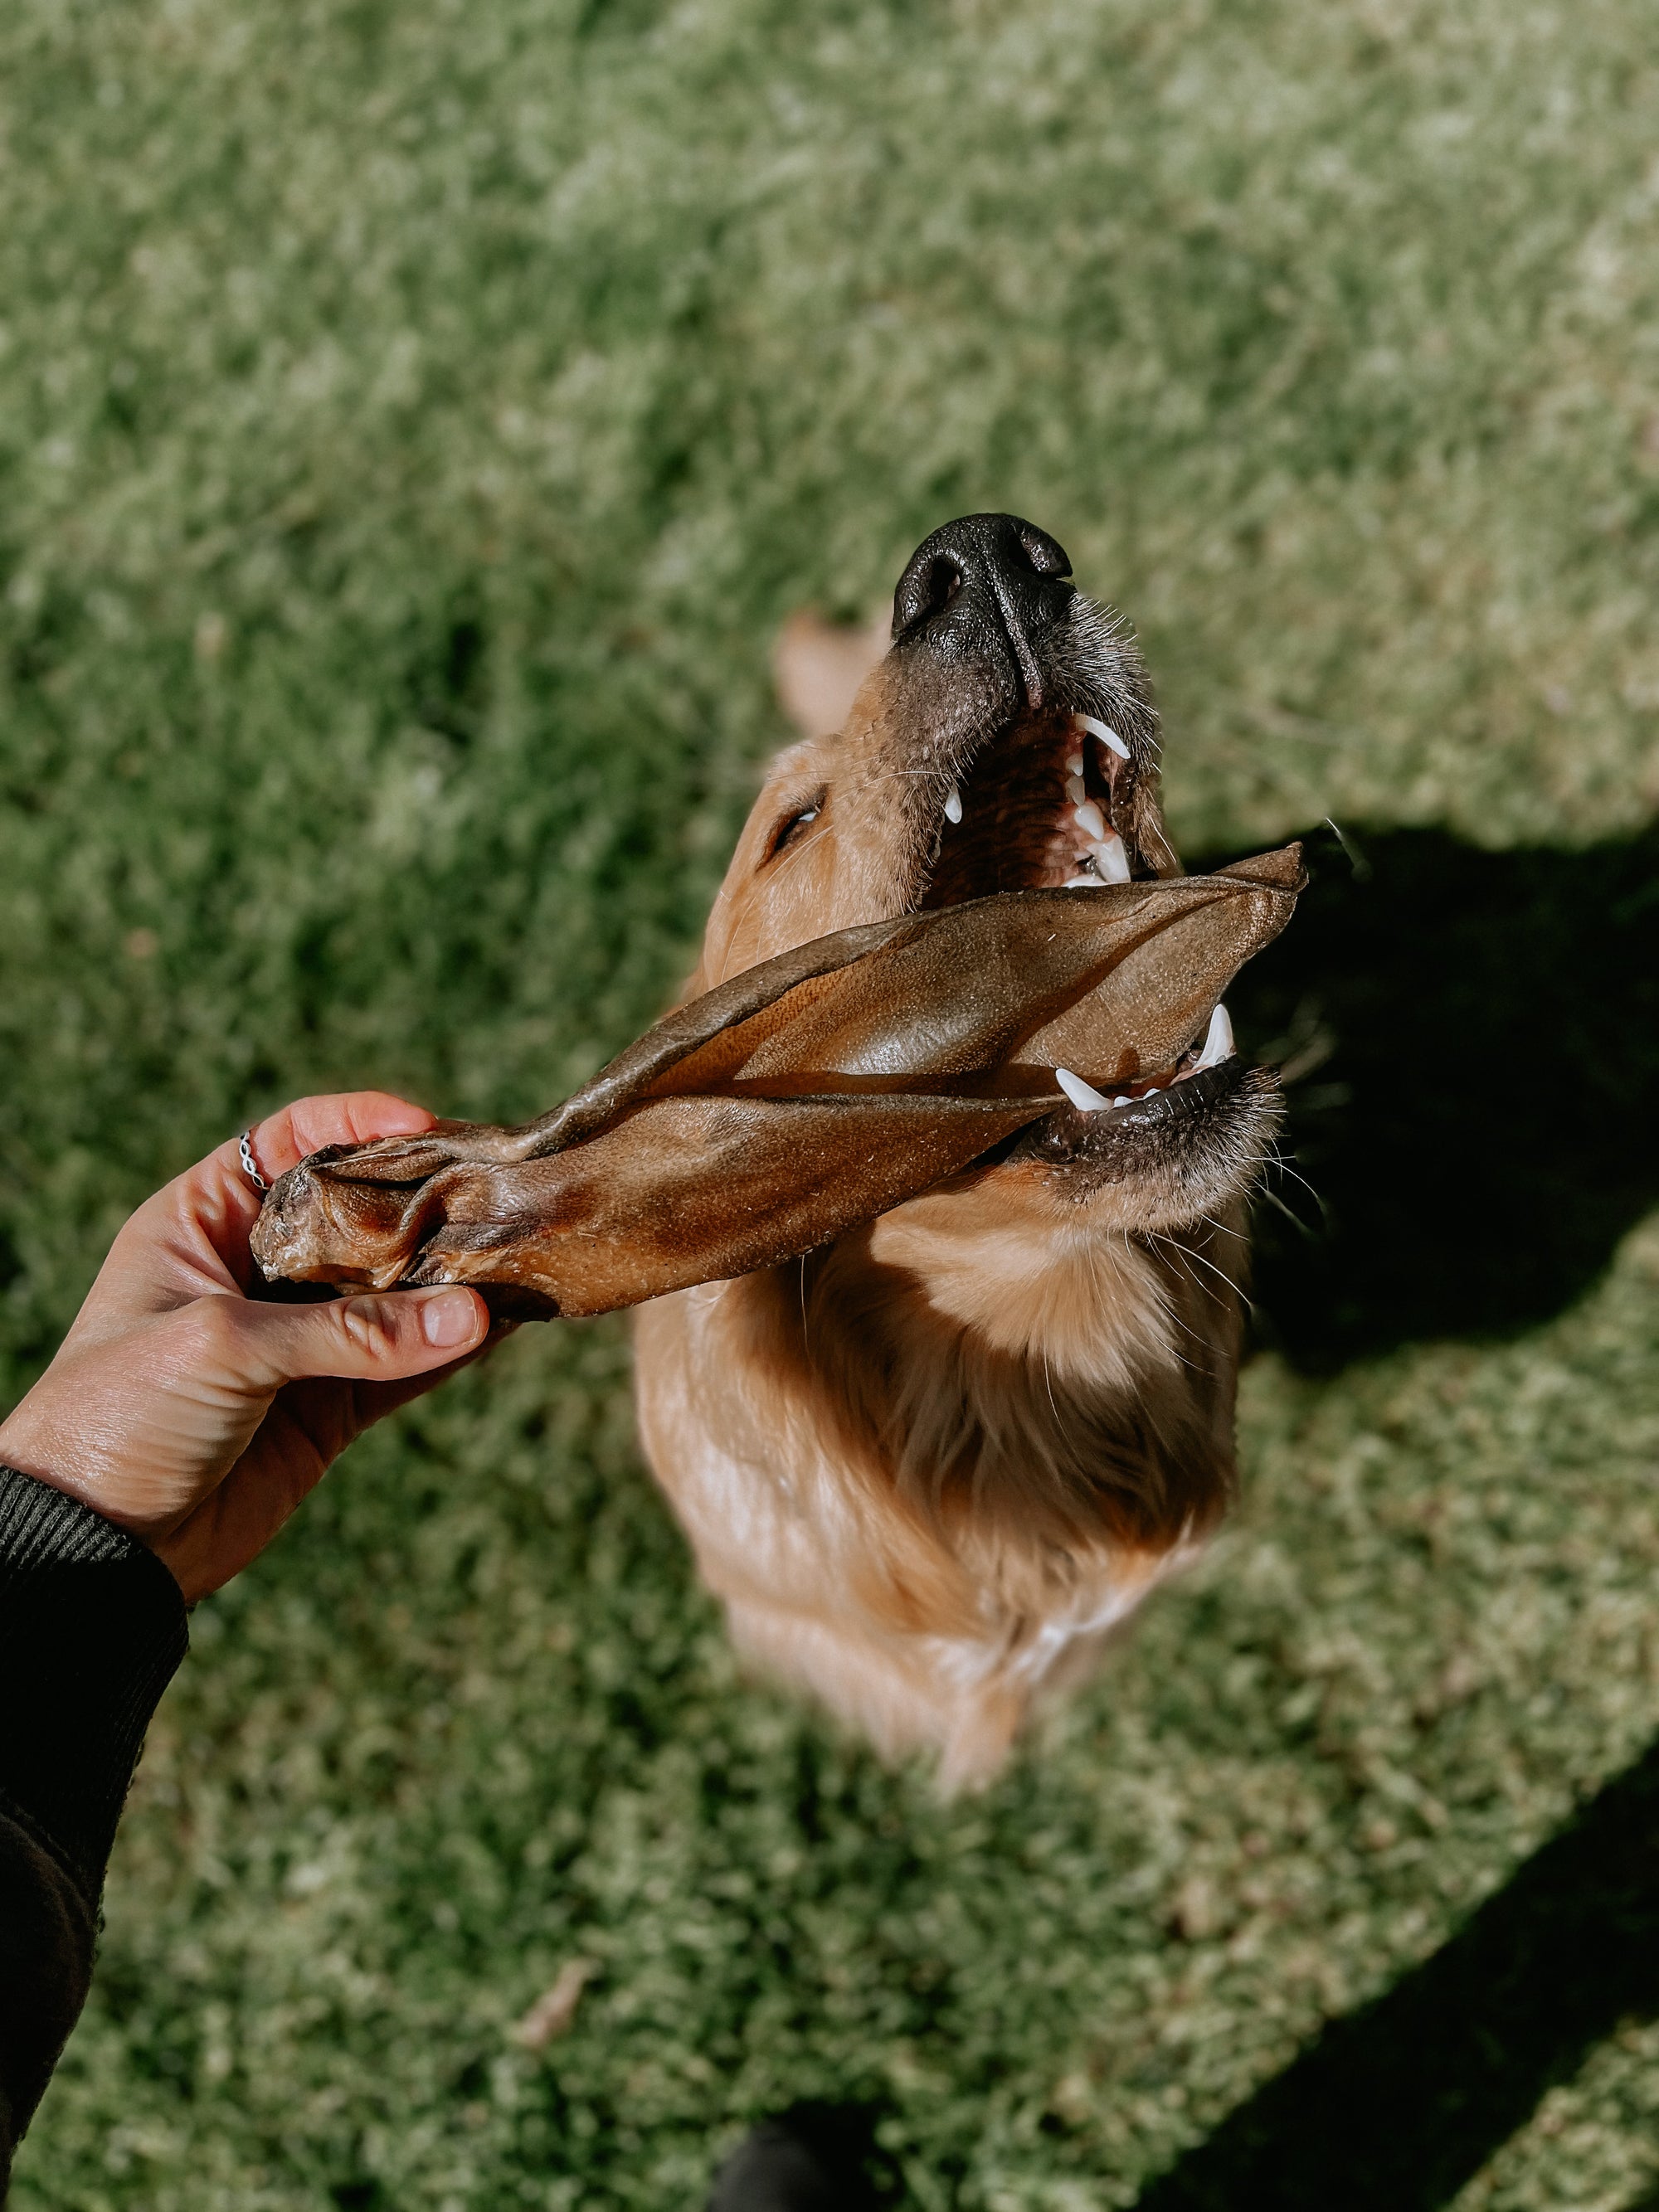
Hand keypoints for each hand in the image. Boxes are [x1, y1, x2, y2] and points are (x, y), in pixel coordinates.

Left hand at [0, 1094, 493, 1600]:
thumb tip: (470, 1318)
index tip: (426, 1125)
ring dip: (453, 1279)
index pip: (290, 1142)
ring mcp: (298, 1339)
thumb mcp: (226, 1347)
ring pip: (395, 1292)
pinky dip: (453, 1349)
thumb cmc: (121, 1413)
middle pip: (360, 1214)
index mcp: (204, 1221)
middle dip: (427, 1203)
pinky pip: (406, 1366)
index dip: (357, 1122)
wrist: (94, 1545)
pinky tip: (503, 1326)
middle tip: (498, 1190)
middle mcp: (256, 1269)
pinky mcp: (329, 1407)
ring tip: (518, 1257)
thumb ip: (350, 1332)